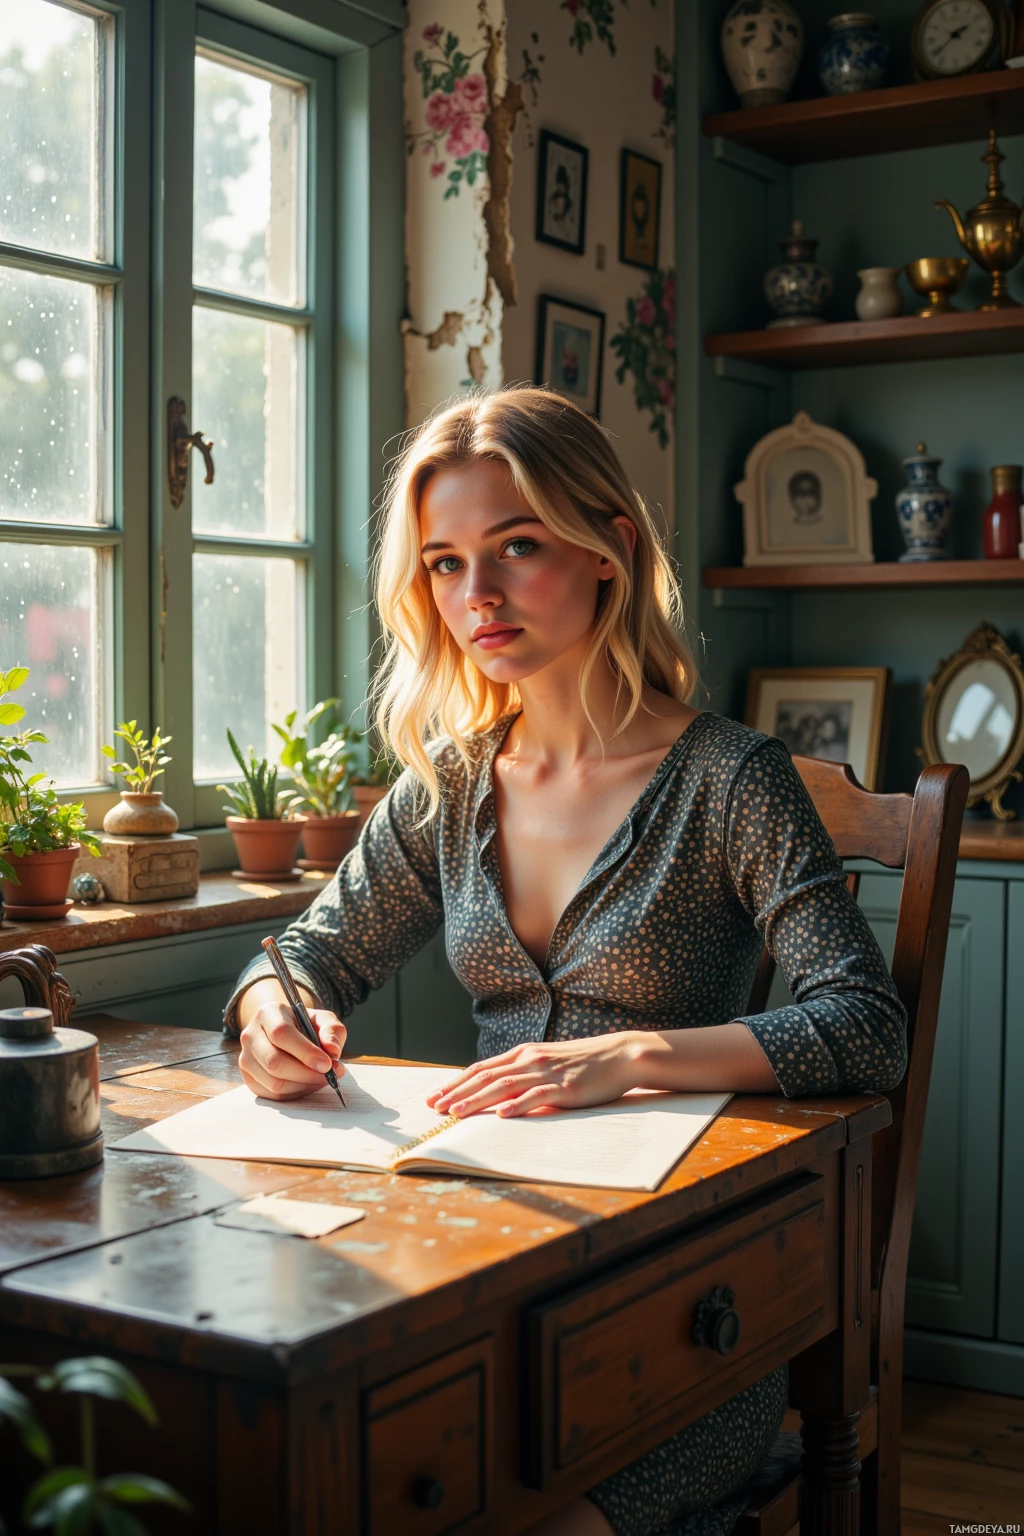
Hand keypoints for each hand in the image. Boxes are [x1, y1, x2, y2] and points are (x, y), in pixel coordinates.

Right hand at [238, 989, 346, 1100]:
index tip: (327, 1064)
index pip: (281, 1034)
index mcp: (268, 1013)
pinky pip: (272, 1094)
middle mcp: (250, 1035)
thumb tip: (333, 1051)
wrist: (283, 1032)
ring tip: (321, 1079)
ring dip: (303, 1085)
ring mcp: (245, 1058)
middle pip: (274, 1062)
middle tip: (329, 1075)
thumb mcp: (322, 1019)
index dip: (305, 1052)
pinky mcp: (248, 1078)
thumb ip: (332, 1031)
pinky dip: (294, 1094)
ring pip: (273, 1082)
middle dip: (306, 1074)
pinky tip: (308, 1084)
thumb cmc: (304, 1025)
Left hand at [426, 1035, 643, 1118]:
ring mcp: (547, 1073)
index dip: (455, 1082)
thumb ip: (523, 1074)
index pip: (481, 1068)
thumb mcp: (547, 1063)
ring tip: (455, 1113)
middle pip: (485, 1076)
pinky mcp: (565, 1088)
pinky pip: (537, 1096)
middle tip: (433, 1108)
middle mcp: (530, 1059)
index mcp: (523, 1053)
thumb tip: (497, 1095)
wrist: (620, 1055)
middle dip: (456, 1093)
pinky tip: (501, 1114)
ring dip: (476, 1100)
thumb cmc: (583, 1062)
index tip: (434, 1096)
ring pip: (504, 1086)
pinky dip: (517, 1105)